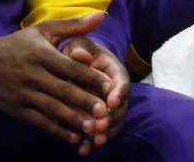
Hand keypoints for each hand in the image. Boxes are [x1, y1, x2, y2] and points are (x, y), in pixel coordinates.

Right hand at [0, 13, 113, 145]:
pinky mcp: (17, 109)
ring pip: (53, 108)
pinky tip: (74, 137)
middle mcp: (32, 74)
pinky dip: (58, 130)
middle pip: (63, 90)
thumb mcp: (43, 31)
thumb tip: (101, 16)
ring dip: (74, 119)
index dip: (91, 77)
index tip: (110, 87)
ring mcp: (24, 93)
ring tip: (94, 128)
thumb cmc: (19, 45)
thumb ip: (73, 26)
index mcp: (41, 53)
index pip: (70, 67)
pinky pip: (41, 122)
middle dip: (85, 102)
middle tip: (106, 112)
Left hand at [60, 37, 129, 154]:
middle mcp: (115, 92)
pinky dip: (92, 141)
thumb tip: (80, 55)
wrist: (72, 62)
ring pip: (111, 123)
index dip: (118, 93)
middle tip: (100, 126)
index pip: (122, 82)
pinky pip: (99, 132)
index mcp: (114, 71)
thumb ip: (79, 50)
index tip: (111, 102)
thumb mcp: (77, 45)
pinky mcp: (98, 118)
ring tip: (94, 141)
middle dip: (110, 118)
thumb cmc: (77, 51)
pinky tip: (83, 149)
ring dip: (104, 133)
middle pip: (119, 108)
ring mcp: (108, 107)